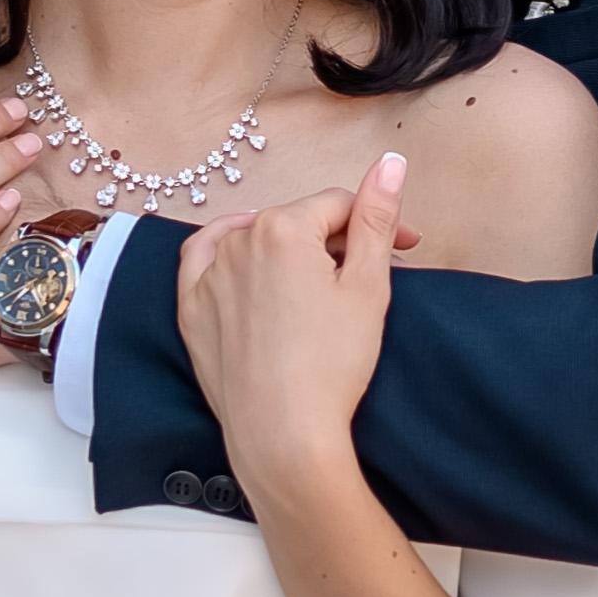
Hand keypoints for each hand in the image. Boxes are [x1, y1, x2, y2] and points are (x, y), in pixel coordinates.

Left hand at [173, 154, 407, 503]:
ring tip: (318, 281)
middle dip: (335, 241)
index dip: (378, 224)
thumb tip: (389, 162)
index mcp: (284, 228)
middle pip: (298, 223)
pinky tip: (244, 258)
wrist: (283, 434)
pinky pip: (203, 261)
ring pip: (255, 240)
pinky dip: (226, 252)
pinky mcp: (191, 310)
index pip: (339, 206)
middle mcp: (238, 242)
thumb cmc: (332, 364)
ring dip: (289, 250)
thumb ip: (376, 217)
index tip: (406, 252)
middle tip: (368, 276)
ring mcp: (209, 276)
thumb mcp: (368, 286)